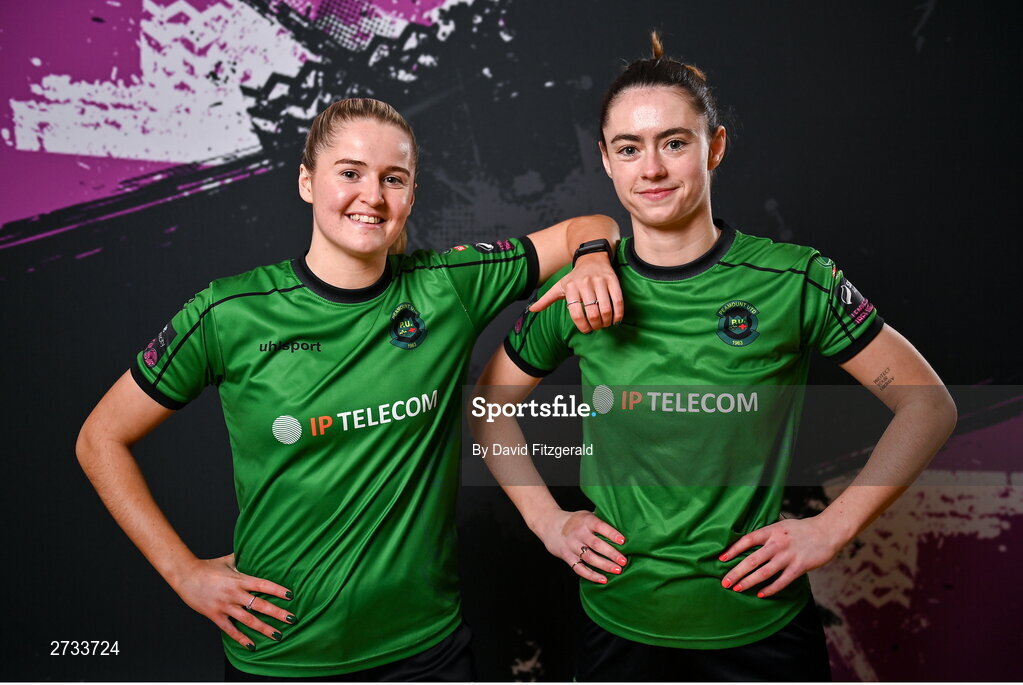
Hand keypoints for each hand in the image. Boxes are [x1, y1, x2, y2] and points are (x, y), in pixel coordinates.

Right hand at [171, 554, 294, 649]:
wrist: (186, 576)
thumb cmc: (208, 567)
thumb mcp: (228, 560)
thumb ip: (243, 559)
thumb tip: (255, 550)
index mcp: (240, 579)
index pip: (263, 585)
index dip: (277, 590)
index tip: (290, 596)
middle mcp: (235, 594)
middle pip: (260, 605)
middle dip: (277, 613)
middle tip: (292, 619)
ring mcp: (225, 606)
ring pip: (248, 620)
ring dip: (264, 628)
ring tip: (278, 635)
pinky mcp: (215, 616)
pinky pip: (230, 630)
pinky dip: (241, 639)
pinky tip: (252, 646)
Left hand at [531, 252, 622, 332]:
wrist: (591, 258)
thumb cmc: (574, 277)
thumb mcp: (559, 286)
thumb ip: (546, 299)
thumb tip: (531, 309)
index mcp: (570, 287)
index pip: (577, 313)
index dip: (582, 326)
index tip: (586, 330)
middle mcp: (585, 283)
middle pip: (592, 313)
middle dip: (596, 325)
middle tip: (596, 327)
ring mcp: (600, 281)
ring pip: (606, 308)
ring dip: (607, 321)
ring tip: (605, 324)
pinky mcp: (613, 280)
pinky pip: (618, 300)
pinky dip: (618, 314)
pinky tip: (615, 319)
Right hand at [532, 509, 627, 583]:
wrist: (550, 525)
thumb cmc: (575, 521)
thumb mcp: (586, 515)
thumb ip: (601, 521)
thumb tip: (625, 527)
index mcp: (586, 520)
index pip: (600, 526)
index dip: (611, 534)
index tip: (623, 541)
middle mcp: (578, 533)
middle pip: (596, 544)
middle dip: (611, 553)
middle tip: (624, 561)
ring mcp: (572, 546)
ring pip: (589, 558)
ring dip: (604, 565)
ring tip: (618, 570)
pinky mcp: (567, 557)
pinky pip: (580, 568)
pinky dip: (591, 575)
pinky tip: (603, 579)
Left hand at [718, 517, 843, 597]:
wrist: (827, 532)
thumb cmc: (802, 529)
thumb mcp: (781, 525)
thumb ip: (767, 534)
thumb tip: (749, 541)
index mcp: (771, 531)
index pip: (747, 540)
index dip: (733, 550)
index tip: (721, 559)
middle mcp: (777, 543)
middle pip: (751, 560)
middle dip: (736, 572)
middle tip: (724, 582)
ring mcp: (788, 556)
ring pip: (764, 572)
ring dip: (748, 582)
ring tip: (736, 589)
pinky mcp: (799, 567)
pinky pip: (781, 581)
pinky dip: (770, 589)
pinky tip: (760, 594)